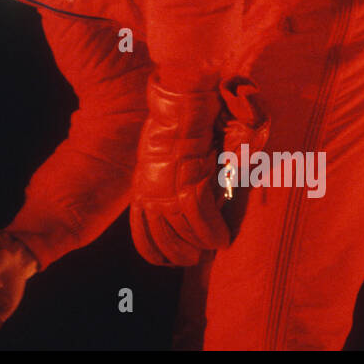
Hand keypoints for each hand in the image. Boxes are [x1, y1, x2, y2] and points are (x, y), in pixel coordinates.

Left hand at [130, 80, 230, 264]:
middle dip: (178, 254)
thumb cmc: (174, 125)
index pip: (141, 230)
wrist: (180, 103)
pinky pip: (203, 218)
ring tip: (210, 252)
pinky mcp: (191, 181)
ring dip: (199, 247)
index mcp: (142, 187)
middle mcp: (151, 193)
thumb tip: (180, 200)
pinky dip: (214, 232)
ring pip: (184, 233)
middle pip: (162, 238)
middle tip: (192, 260)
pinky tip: (223, 241)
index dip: (154, 250)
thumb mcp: (160, 158)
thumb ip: (169, 181)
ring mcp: (170, 189)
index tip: (165, 261)